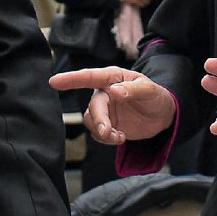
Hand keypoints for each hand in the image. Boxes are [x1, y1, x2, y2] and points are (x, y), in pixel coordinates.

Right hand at [48, 67, 176, 144]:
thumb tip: (114, 91)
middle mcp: (104, 92)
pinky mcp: (106, 124)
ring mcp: (104, 109)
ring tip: (120, 136)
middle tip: (108, 133)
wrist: (162, 115)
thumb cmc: (156, 96)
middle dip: (99, 121)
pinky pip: (97, 133)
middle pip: (92, 106)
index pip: (89, 77)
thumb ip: (133, 89)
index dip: (71, 79)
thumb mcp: (150, 90)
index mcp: (113, 78)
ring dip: (102, 132)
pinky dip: (106, 139)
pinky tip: (121, 137)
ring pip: (91, 121)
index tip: (54, 81)